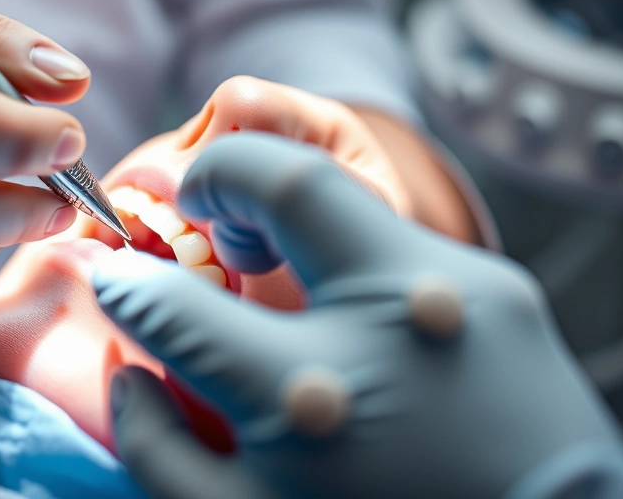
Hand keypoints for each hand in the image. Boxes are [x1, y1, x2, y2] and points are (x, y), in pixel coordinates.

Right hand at [92, 133, 622, 498]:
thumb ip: (160, 451)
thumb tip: (129, 372)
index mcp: (300, 399)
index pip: (173, 307)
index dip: (128, 286)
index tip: (120, 280)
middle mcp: (384, 329)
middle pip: (286, 182)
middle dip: (220, 171)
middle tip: (196, 196)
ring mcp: (453, 296)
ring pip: (348, 195)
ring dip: (287, 206)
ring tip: (268, 244)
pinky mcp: (503, 291)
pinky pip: (400, 244)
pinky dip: (352, 254)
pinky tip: (349, 300)